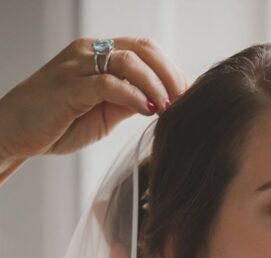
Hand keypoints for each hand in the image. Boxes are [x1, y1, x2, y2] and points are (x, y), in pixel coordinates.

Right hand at [0, 37, 188, 178]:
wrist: (15, 131)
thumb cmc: (58, 123)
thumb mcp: (103, 113)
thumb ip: (128, 102)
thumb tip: (160, 103)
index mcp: (98, 55)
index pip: (144, 50)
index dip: (171, 70)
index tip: (189, 96)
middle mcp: (88, 52)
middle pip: (142, 50)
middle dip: (170, 75)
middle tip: (186, 101)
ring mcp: (77, 66)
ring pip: (128, 61)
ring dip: (156, 85)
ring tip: (170, 108)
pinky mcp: (69, 87)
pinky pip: (109, 83)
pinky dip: (134, 96)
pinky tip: (148, 111)